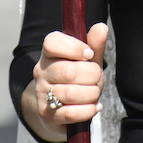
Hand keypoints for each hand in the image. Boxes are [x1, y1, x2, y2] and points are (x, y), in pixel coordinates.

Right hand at [29, 23, 107, 139]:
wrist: (61, 107)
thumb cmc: (77, 78)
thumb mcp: (87, 60)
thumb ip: (94, 45)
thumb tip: (101, 27)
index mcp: (49, 53)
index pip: (52, 43)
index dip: (74, 48)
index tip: (89, 54)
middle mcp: (42, 71)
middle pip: (67, 71)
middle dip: (91, 75)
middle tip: (97, 77)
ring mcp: (42, 94)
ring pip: (69, 93)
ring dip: (91, 94)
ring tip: (95, 92)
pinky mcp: (47, 114)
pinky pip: (70, 113)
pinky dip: (88, 110)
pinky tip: (94, 107)